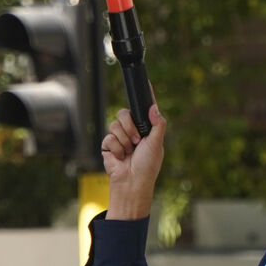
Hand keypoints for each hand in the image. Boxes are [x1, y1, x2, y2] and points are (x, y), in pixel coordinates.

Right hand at [100, 102, 164, 221]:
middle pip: (124, 113)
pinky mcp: (108, 145)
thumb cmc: (147, 166)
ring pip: (115, 125)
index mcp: (146, 129)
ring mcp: (119, 137)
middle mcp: (132, 131)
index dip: (145, 96)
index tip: (146, 82)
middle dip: (129, 126)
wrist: (132, 182)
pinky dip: (116, 148)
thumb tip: (154, 107)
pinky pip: (108, 137)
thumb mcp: (157, 144)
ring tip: (129, 152)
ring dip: (124, 140)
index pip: (144, 109)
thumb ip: (157, 124)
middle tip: (137, 140)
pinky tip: (121, 158)